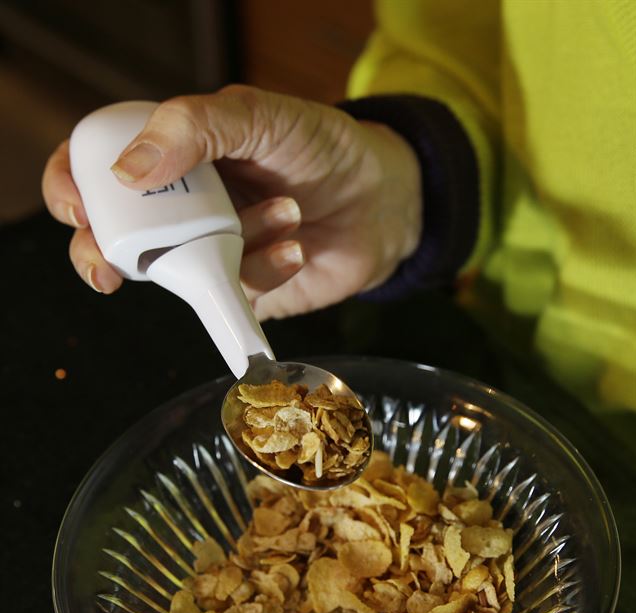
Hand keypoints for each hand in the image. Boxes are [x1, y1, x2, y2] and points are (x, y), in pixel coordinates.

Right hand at [42, 85, 420, 319]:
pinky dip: (267, 267)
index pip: (98, 170)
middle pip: (115, 237)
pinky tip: (297, 242)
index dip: (72, 190)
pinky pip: (231, 292)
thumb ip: (194, 127)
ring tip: (287, 210)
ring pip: (177, 271)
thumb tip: (128, 169)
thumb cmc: (321, 147)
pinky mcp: (241, 289)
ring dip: (232, 244)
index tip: (76, 210)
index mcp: (174, 157)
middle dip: (108, 255)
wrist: (382, 199)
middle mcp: (183, 207)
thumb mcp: (258, 116)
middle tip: (117, 268)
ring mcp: (210, 250)